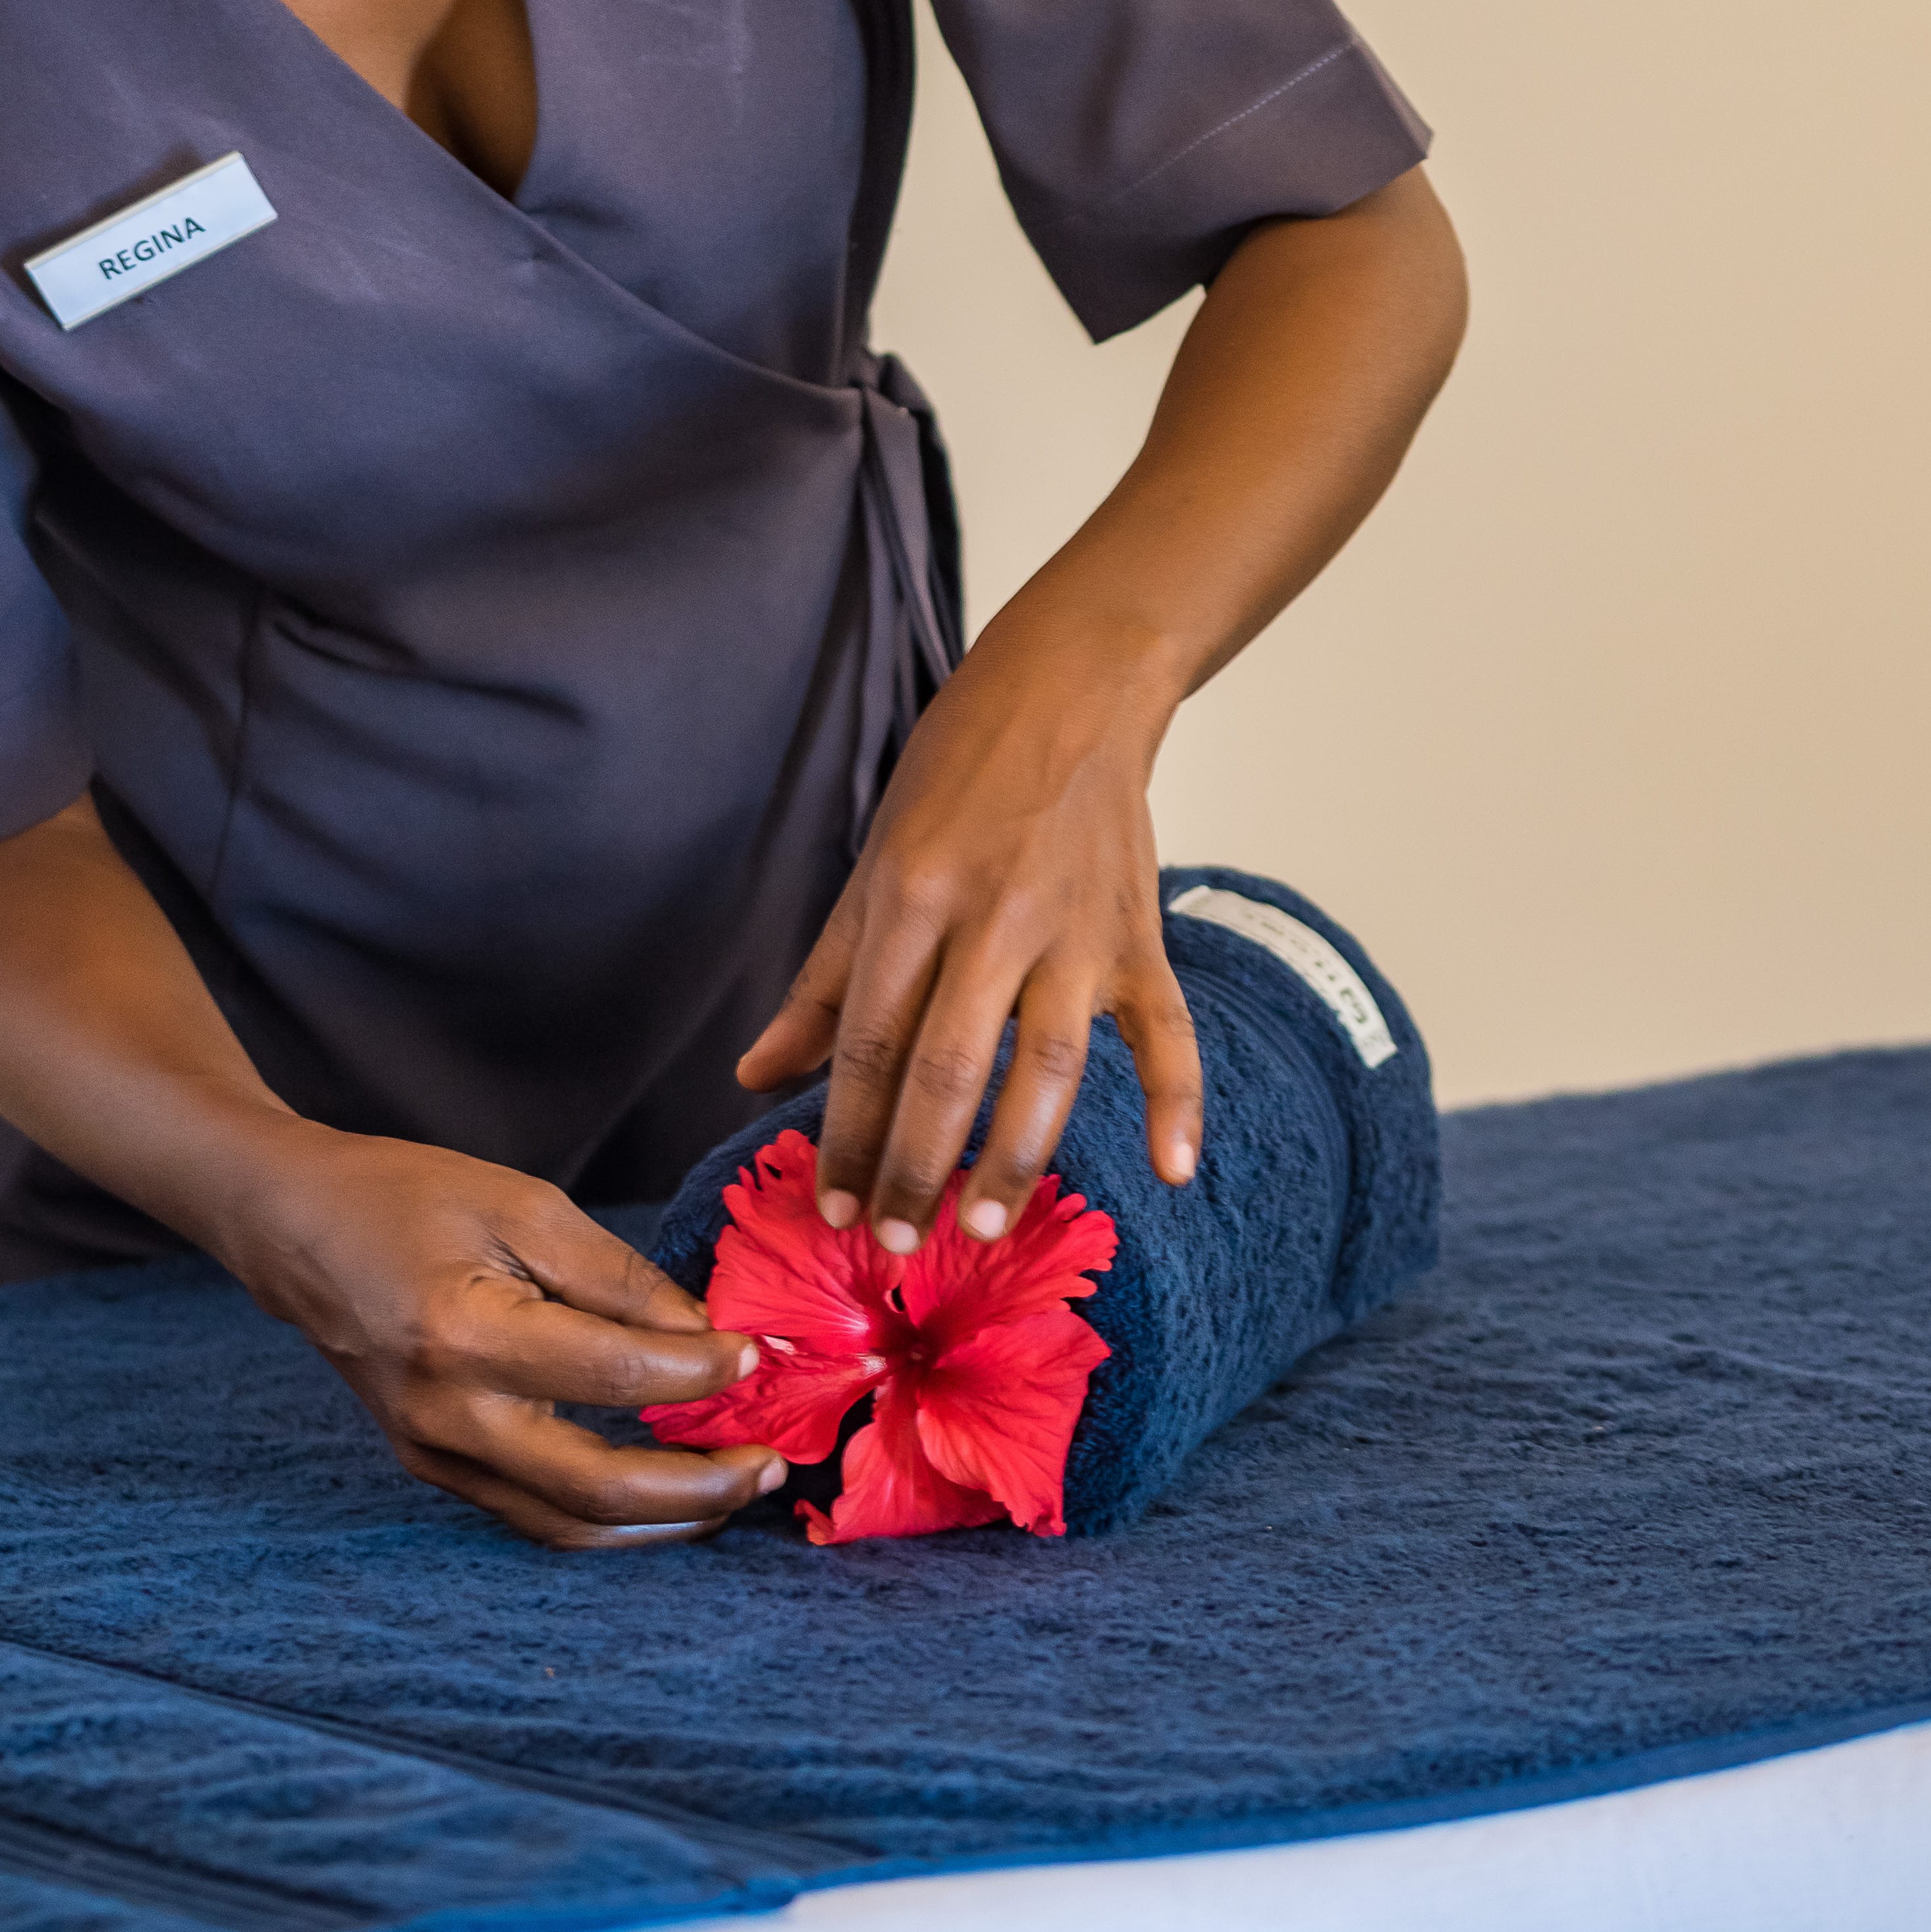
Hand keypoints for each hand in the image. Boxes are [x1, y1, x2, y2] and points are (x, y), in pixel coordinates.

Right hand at [220, 1123, 789, 1549]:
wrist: (297, 1229)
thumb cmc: (408, 1196)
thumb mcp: (522, 1205)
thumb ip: (618, 1278)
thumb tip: (708, 1336)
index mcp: (463, 1334)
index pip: (613, 1378)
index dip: (699, 1374)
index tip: (758, 1355)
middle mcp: (445, 1415)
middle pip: (596, 1487)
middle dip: (698, 1487)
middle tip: (770, 1464)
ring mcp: (432, 1454)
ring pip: (568, 1525)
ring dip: (662, 1520)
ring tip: (735, 1490)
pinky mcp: (432, 1467)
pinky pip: (534, 1514)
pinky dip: (609, 1515)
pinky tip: (666, 1492)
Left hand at [732, 611, 1201, 1261]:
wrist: (1070, 685)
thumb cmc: (956, 776)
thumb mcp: (873, 865)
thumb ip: (823, 982)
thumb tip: (753, 1075)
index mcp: (912, 895)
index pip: (871, 1041)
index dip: (847, 1133)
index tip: (832, 1208)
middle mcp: (992, 916)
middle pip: (948, 1066)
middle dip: (917, 1167)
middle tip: (895, 1245)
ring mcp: (1074, 929)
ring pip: (1046, 1063)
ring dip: (1015, 1153)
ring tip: (984, 1225)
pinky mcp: (1139, 934)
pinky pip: (1165, 1029)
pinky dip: (1177, 1100)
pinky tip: (1171, 1172)